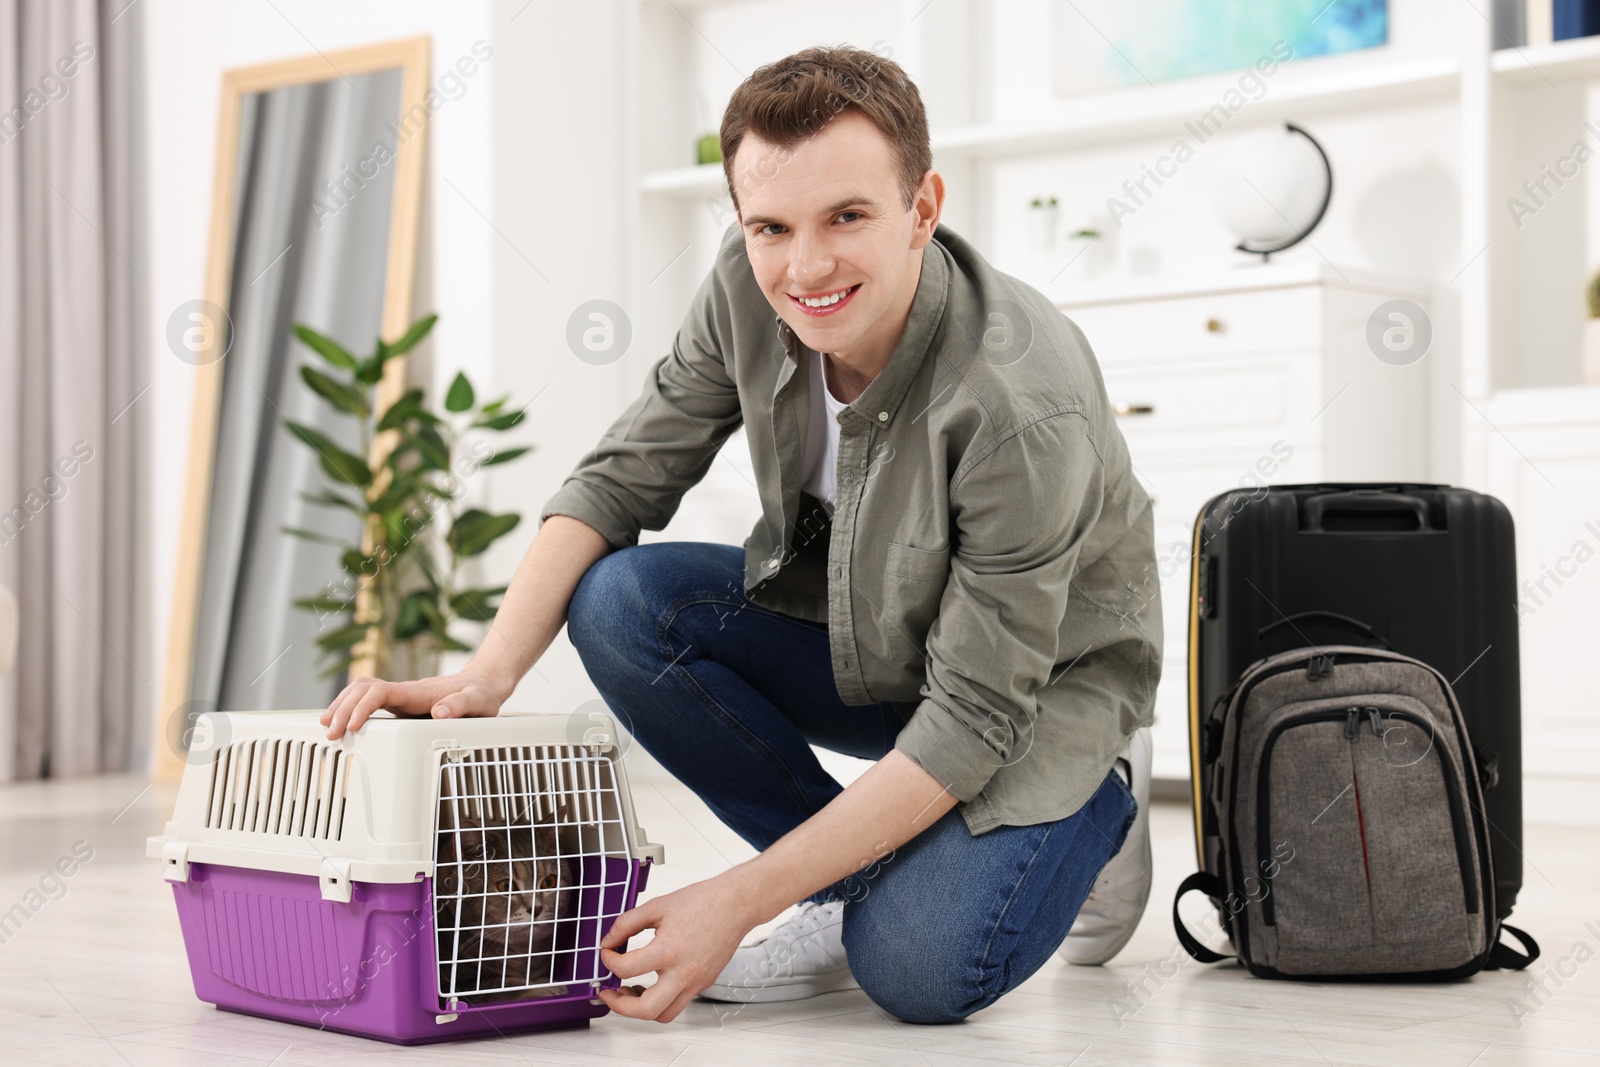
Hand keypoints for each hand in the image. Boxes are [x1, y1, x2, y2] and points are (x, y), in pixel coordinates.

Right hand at [320, 668, 511, 739]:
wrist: (483, 683)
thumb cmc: (480, 694)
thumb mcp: (478, 701)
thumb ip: (461, 705)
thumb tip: (439, 712)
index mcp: (418, 692)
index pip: (380, 692)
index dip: (363, 707)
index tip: (352, 726)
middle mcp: (405, 692)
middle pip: (363, 690)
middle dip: (343, 708)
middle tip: (331, 732)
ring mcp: (400, 697)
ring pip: (361, 692)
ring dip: (342, 706)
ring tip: (327, 726)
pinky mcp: (400, 705)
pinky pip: (369, 701)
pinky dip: (351, 708)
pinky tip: (343, 721)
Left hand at [596, 873, 764, 1022]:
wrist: (735, 905)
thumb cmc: (702, 902)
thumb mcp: (657, 906)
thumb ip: (627, 923)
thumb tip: (609, 940)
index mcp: (668, 951)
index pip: (626, 969)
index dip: (608, 961)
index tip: (606, 953)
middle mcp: (683, 973)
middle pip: (645, 1010)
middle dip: (620, 1006)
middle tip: (609, 993)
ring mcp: (696, 982)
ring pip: (664, 1014)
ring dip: (641, 1009)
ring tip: (630, 992)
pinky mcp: (703, 983)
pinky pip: (678, 1002)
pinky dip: (661, 999)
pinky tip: (653, 983)